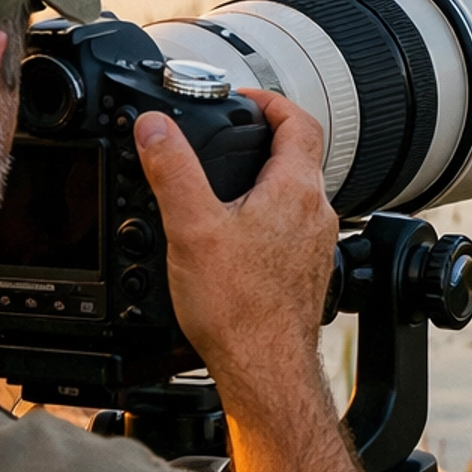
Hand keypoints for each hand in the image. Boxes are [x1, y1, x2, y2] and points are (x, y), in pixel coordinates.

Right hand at [133, 90, 337, 421]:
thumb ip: (172, 170)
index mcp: (294, 190)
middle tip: (230, 136)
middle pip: (299, 156)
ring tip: (228, 183)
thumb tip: (155, 126)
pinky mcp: (307, 274)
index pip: (298, 121)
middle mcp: (315, 214)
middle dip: (264, 139)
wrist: (264, 370)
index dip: (269, 101)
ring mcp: (316, 246)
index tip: (242, 100)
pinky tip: (238, 239)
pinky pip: (291, 230)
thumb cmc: (238, 310)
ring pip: (296, 194)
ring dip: (267, 180)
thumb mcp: (191, 228)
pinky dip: (267, 218)